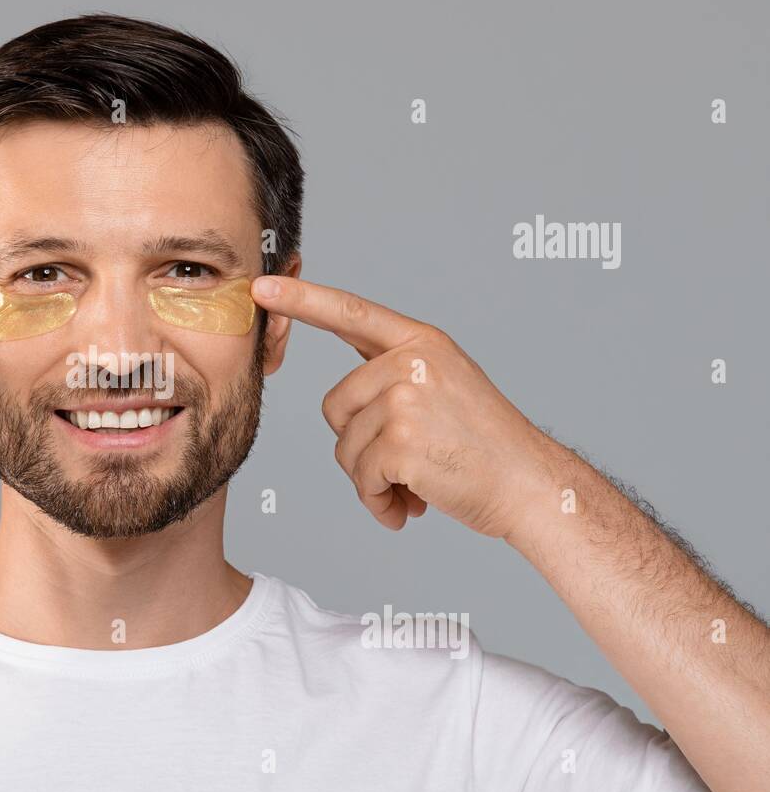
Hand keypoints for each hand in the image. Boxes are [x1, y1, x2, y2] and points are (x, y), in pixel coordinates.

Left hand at [252, 276, 555, 536]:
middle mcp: (411, 362)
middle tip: (407, 461)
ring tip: (417, 483)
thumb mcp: (442, 386)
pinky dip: (380, 502)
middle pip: (336, 406)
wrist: (529, 485)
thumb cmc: (482, 446)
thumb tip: (341, 402)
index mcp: (420, 343)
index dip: (302, 299)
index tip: (262, 287)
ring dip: (372, 479)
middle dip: (360, 444)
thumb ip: (391, 377)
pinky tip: (411, 505)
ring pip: (345, 447)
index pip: (350, 312)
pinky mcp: (401, 442)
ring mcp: (406, 400)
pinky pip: (361, 479)